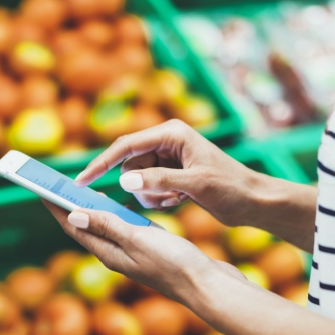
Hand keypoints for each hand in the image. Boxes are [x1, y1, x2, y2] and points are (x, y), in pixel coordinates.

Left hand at [43, 201, 237, 301]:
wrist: (208, 287)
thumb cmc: (175, 263)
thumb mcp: (137, 239)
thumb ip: (107, 226)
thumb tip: (72, 215)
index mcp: (109, 254)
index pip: (74, 227)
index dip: (57, 208)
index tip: (41, 189)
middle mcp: (117, 255)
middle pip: (87, 226)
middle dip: (71, 206)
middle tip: (59, 185)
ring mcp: (134, 254)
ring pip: (107, 228)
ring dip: (95, 210)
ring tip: (86, 191)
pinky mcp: (151, 251)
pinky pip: (127, 230)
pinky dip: (119, 215)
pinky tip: (124, 205)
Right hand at [74, 120, 264, 225]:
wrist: (254, 201)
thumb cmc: (231, 187)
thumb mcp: (195, 184)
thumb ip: (159, 181)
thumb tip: (123, 180)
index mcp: (171, 133)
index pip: (125, 146)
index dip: (100, 164)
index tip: (80, 182)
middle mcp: (167, 142)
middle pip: (130, 165)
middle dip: (140, 187)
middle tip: (166, 198)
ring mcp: (168, 159)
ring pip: (137, 179)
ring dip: (150, 196)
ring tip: (177, 200)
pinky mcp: (171, 174)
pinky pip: (148, 188)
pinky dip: (158, 200)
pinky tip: (179, 201)